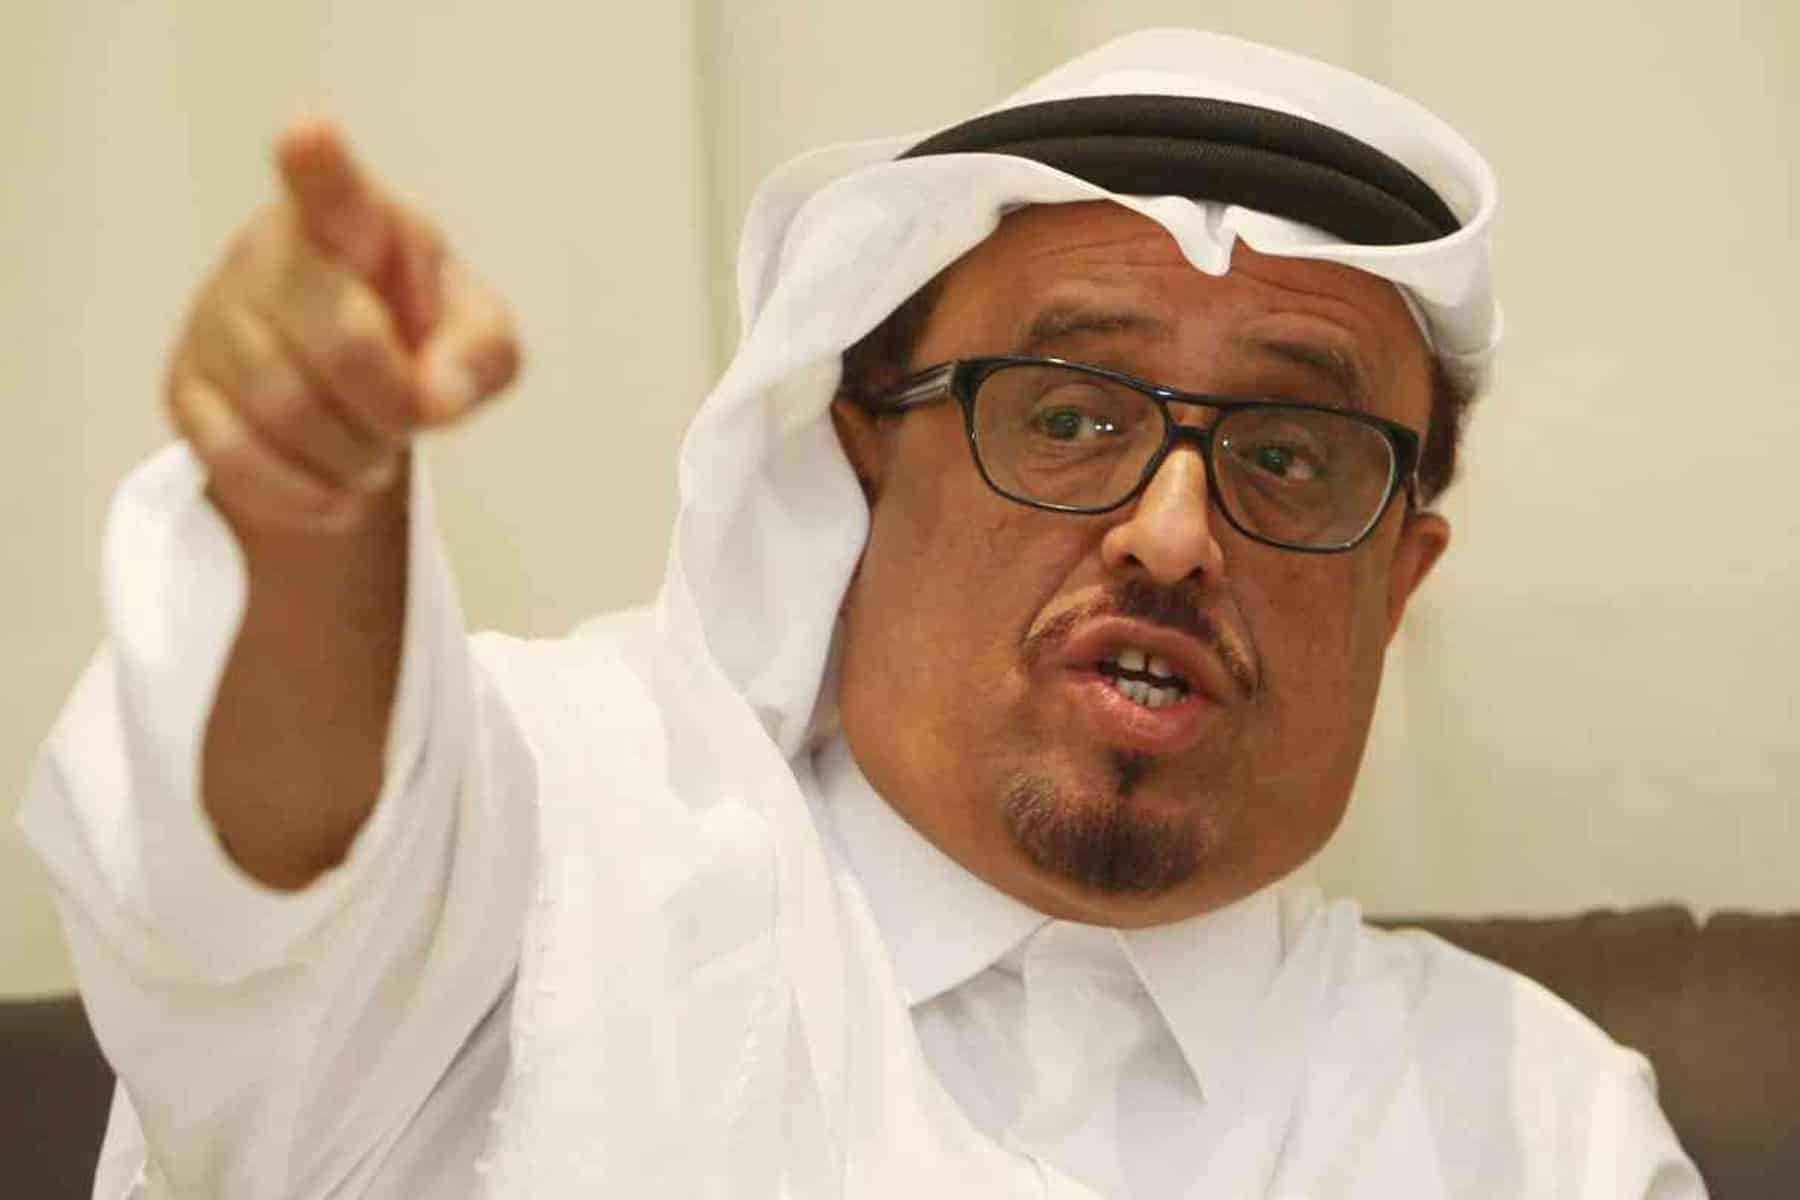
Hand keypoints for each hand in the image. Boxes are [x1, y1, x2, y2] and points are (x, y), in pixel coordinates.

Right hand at [166, 118, 518, 535]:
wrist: (348, 396)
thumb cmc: (419, 341)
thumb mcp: (478, 341)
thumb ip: (481, 354)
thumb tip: (436, 395)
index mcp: (355, 221)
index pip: (333, 190)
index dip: (319, 166)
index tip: (309, 135)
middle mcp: (271, 254)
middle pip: (342, 341)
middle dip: (393, 404)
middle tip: (408, 419)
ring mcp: (216, 318)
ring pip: (287, 409)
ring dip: (353, 455)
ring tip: (374, 451)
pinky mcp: (184, 388)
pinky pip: (238, 458)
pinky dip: (305, 494)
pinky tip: (335, 492)